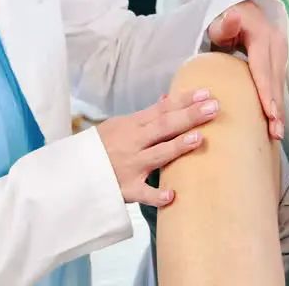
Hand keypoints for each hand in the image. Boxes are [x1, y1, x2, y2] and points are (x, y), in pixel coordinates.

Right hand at [96, 88, 219, 206]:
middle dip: (189, 116)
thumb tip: (167, 99)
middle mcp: (133, 143)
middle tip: (214, 107)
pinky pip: (144, 193)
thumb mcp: (118, 125)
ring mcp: (131, 166)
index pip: (162, 109)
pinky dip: (157, 195)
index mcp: (132, 125)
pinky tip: (172, 195)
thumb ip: (145, 116)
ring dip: (178, 147)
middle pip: (164, 126)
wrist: (73, 171)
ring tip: (199, 138)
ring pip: (158, 155)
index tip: (206, 93)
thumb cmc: (100, 147)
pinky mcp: (128, 189)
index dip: (184, 100)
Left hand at [207, 0, 286, 140]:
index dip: (266, 92)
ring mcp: (280, 52)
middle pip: (275, 80)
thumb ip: (224, 24)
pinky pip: (278, 83)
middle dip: (277, 107)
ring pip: (280, 84)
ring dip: (280, 108)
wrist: (238, 9)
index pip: (263, 68)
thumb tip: (233, 16)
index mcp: (262, 35)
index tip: (270, 114)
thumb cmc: (222, 19)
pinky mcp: (279, 60)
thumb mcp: (219, 22)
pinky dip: (277, 101)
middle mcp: (276, 44)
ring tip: (277, 132)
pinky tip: (275, 120)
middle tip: (275, 132)